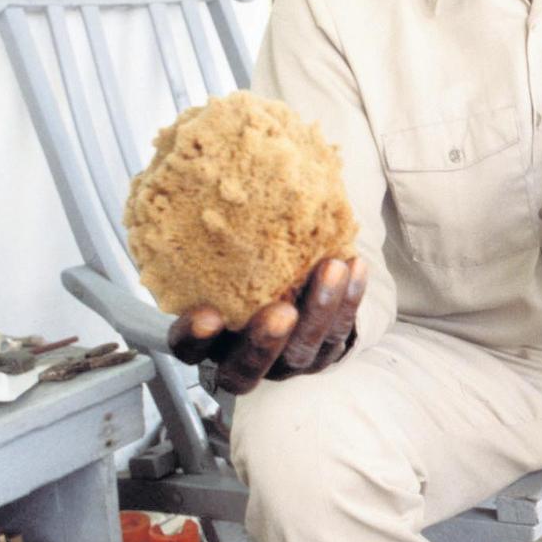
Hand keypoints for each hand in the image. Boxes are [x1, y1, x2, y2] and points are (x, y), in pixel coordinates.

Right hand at [168, 256, 367, 395]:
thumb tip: (198, 172)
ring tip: (332, 269)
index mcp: (206, 341)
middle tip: (282, 311)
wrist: (285, 285)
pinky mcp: (321, 354)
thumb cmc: (237, 267)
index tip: (207, 315)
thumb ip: (209, 241)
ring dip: (319, 311)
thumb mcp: (218, 259)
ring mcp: (283, 363)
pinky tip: (354, 266)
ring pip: (300, 352)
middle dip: (264, 342)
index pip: (187, 350)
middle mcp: (240, 359)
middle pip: (245, 370)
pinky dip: (348, 300)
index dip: (194, 338)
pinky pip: (338, 334)